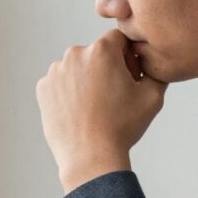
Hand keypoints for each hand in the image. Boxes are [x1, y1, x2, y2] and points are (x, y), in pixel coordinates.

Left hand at [36, 29, 166, 192]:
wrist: (90, 157)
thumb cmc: (122, 127)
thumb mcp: (153, 96)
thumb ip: (155, 69)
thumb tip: (152, 59)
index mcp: (101, 50)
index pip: (118, 39)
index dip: (127, 56)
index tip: (129, 76)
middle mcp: (74, 55)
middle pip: (95, 53)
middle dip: (105, 67)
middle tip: (113, 95)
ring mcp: (55, 72)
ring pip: (76, 68)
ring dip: (86, 79)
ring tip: (95, 106)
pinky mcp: (43, 89)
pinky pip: (60, 83)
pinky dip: (68, 92)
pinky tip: (79, 111)